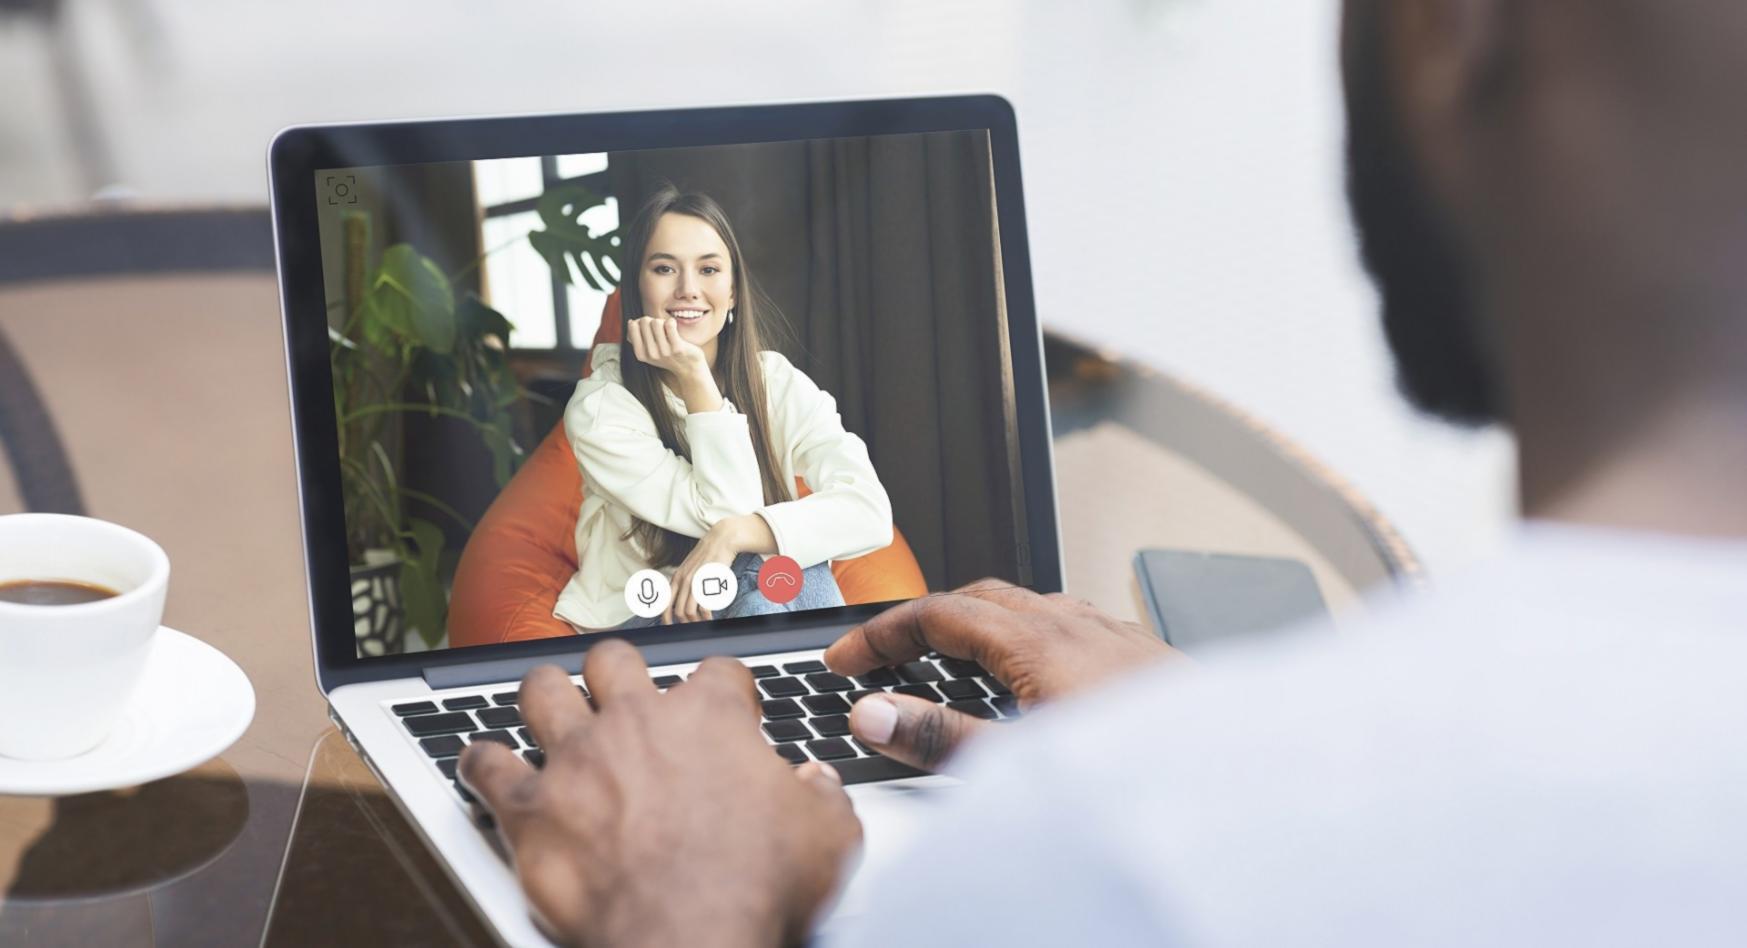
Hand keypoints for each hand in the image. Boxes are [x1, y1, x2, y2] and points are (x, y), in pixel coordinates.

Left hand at [458, 646, 861, 947]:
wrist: (688, 936)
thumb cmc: (753, 886)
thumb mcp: (827, 836)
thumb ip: (823, 797)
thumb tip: (817, 785)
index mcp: (709, 718)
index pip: (718, 673)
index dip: (725, 690)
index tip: (727, 710)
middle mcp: (636, 722)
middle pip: (615, 661)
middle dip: (617, 672)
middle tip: (622, 692)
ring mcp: (578, 759)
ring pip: (543, 691)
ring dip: (544, 694)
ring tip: (547, 700)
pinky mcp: (531, 807)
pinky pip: (488, 764)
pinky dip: (481, 761)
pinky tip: (480, 761)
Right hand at [626, 315, 708, 378]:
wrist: (689, 369)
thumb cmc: (669, 357)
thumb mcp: (649, 352)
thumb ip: (637, 339)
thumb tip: (631, 322)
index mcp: (641, 354)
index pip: (633, 325)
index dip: (641, 321)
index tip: (649, 327)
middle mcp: (651, 354)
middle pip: (645, 321)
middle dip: (653, 320)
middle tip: (660, 328)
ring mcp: (664, 351)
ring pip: (656, 322)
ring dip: (663, 322)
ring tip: (667, 329)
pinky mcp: (677, 348)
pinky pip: (669, 325)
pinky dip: (671, 322)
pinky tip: (674, 327)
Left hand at [666, 517, 749, 623]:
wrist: (721, 540)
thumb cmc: (709, 554)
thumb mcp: (690, 567)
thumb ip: (685, 581)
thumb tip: (683, 596)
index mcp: (677, 577)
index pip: (665, 603)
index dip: (665, 618)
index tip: (669, 626)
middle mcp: (683, 581)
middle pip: (678, 611)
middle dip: (685, 623)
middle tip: (693, 625)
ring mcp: (695, 583)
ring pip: (689, 612)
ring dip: (696, 621)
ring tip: (703, 622)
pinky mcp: (707, 584)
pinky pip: (703, 608)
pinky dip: (706, 616)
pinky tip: (710, 616)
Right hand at [824, 579, 1182, 771]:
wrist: (1233, 778)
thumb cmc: (1141, 773)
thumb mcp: (1021, 762)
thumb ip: (940, 738)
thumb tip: (873, 714)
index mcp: (1038, 641)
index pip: (938, 615)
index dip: (881, 634)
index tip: (846, 660)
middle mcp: (1077, 624)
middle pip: (980, 598)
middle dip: (924, 620)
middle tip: (885, 654)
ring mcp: (1114, 635)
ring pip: (1029, 607)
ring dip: (977, 623)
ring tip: (949, 660)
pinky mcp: (1141, 656)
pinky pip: (1070, 624)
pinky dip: (1026, 635)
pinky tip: (1033, 674)